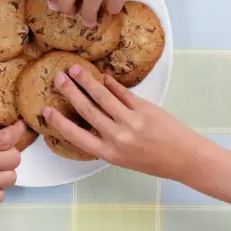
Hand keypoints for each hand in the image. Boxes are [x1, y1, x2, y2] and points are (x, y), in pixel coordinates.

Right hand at [42, 65, 208, 179]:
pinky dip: (110, 83)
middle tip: (58, 78)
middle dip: (70, 92)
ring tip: (75, 69)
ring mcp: (131, 121)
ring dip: (86, 81)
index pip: (76, 135)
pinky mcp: (144, 108)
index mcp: (109, 153)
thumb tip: (89, 118)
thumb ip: (106, 140)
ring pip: (102, 96)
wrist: (185, 158)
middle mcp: (117, 137)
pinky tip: (102, 76)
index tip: (45, 111)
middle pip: (87, 109)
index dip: (59, 122)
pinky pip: (122, 92)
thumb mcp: (123, 158)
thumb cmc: (154, 161)